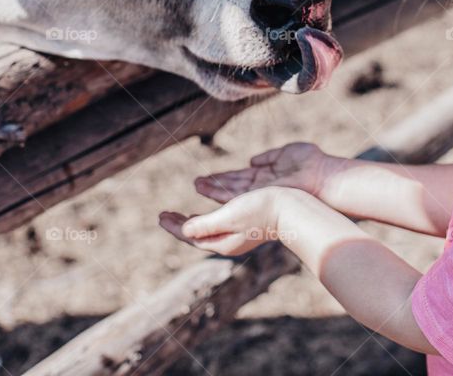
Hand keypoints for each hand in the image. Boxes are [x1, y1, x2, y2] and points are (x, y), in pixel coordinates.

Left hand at [159, 187, 291, 255]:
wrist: (292, 209)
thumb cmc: (260, 211)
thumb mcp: (229, 216)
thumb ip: (205, 225)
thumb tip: (183, 232)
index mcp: (223, 242)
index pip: (191, 237)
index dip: (174, 227)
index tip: (160, 216)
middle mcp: (229, 242)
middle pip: (198, 235)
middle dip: (180, 225)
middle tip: (164, 215)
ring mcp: (238, 235)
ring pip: (208, 230)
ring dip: (192, 221)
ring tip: (181, 216)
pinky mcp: (247, 226)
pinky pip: (219, 223)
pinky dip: (207, 218)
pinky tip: (208, 212)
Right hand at [195, 142, 343, 203]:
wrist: (322, 176)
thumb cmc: (310, 163)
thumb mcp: (286, 153)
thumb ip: (269, 157)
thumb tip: (252, 160)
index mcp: (266, 176)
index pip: (240, 178)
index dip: (224, 177)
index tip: (210, 177)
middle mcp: (260, 187)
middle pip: (232, 187)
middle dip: (214, 185)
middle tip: (196, 183)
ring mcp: (259, 193)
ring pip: (230, 192)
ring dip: (213, 189)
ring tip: (197, 185)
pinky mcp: (259, 196)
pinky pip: (235, 195)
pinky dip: (220, 192)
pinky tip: (208, 189)